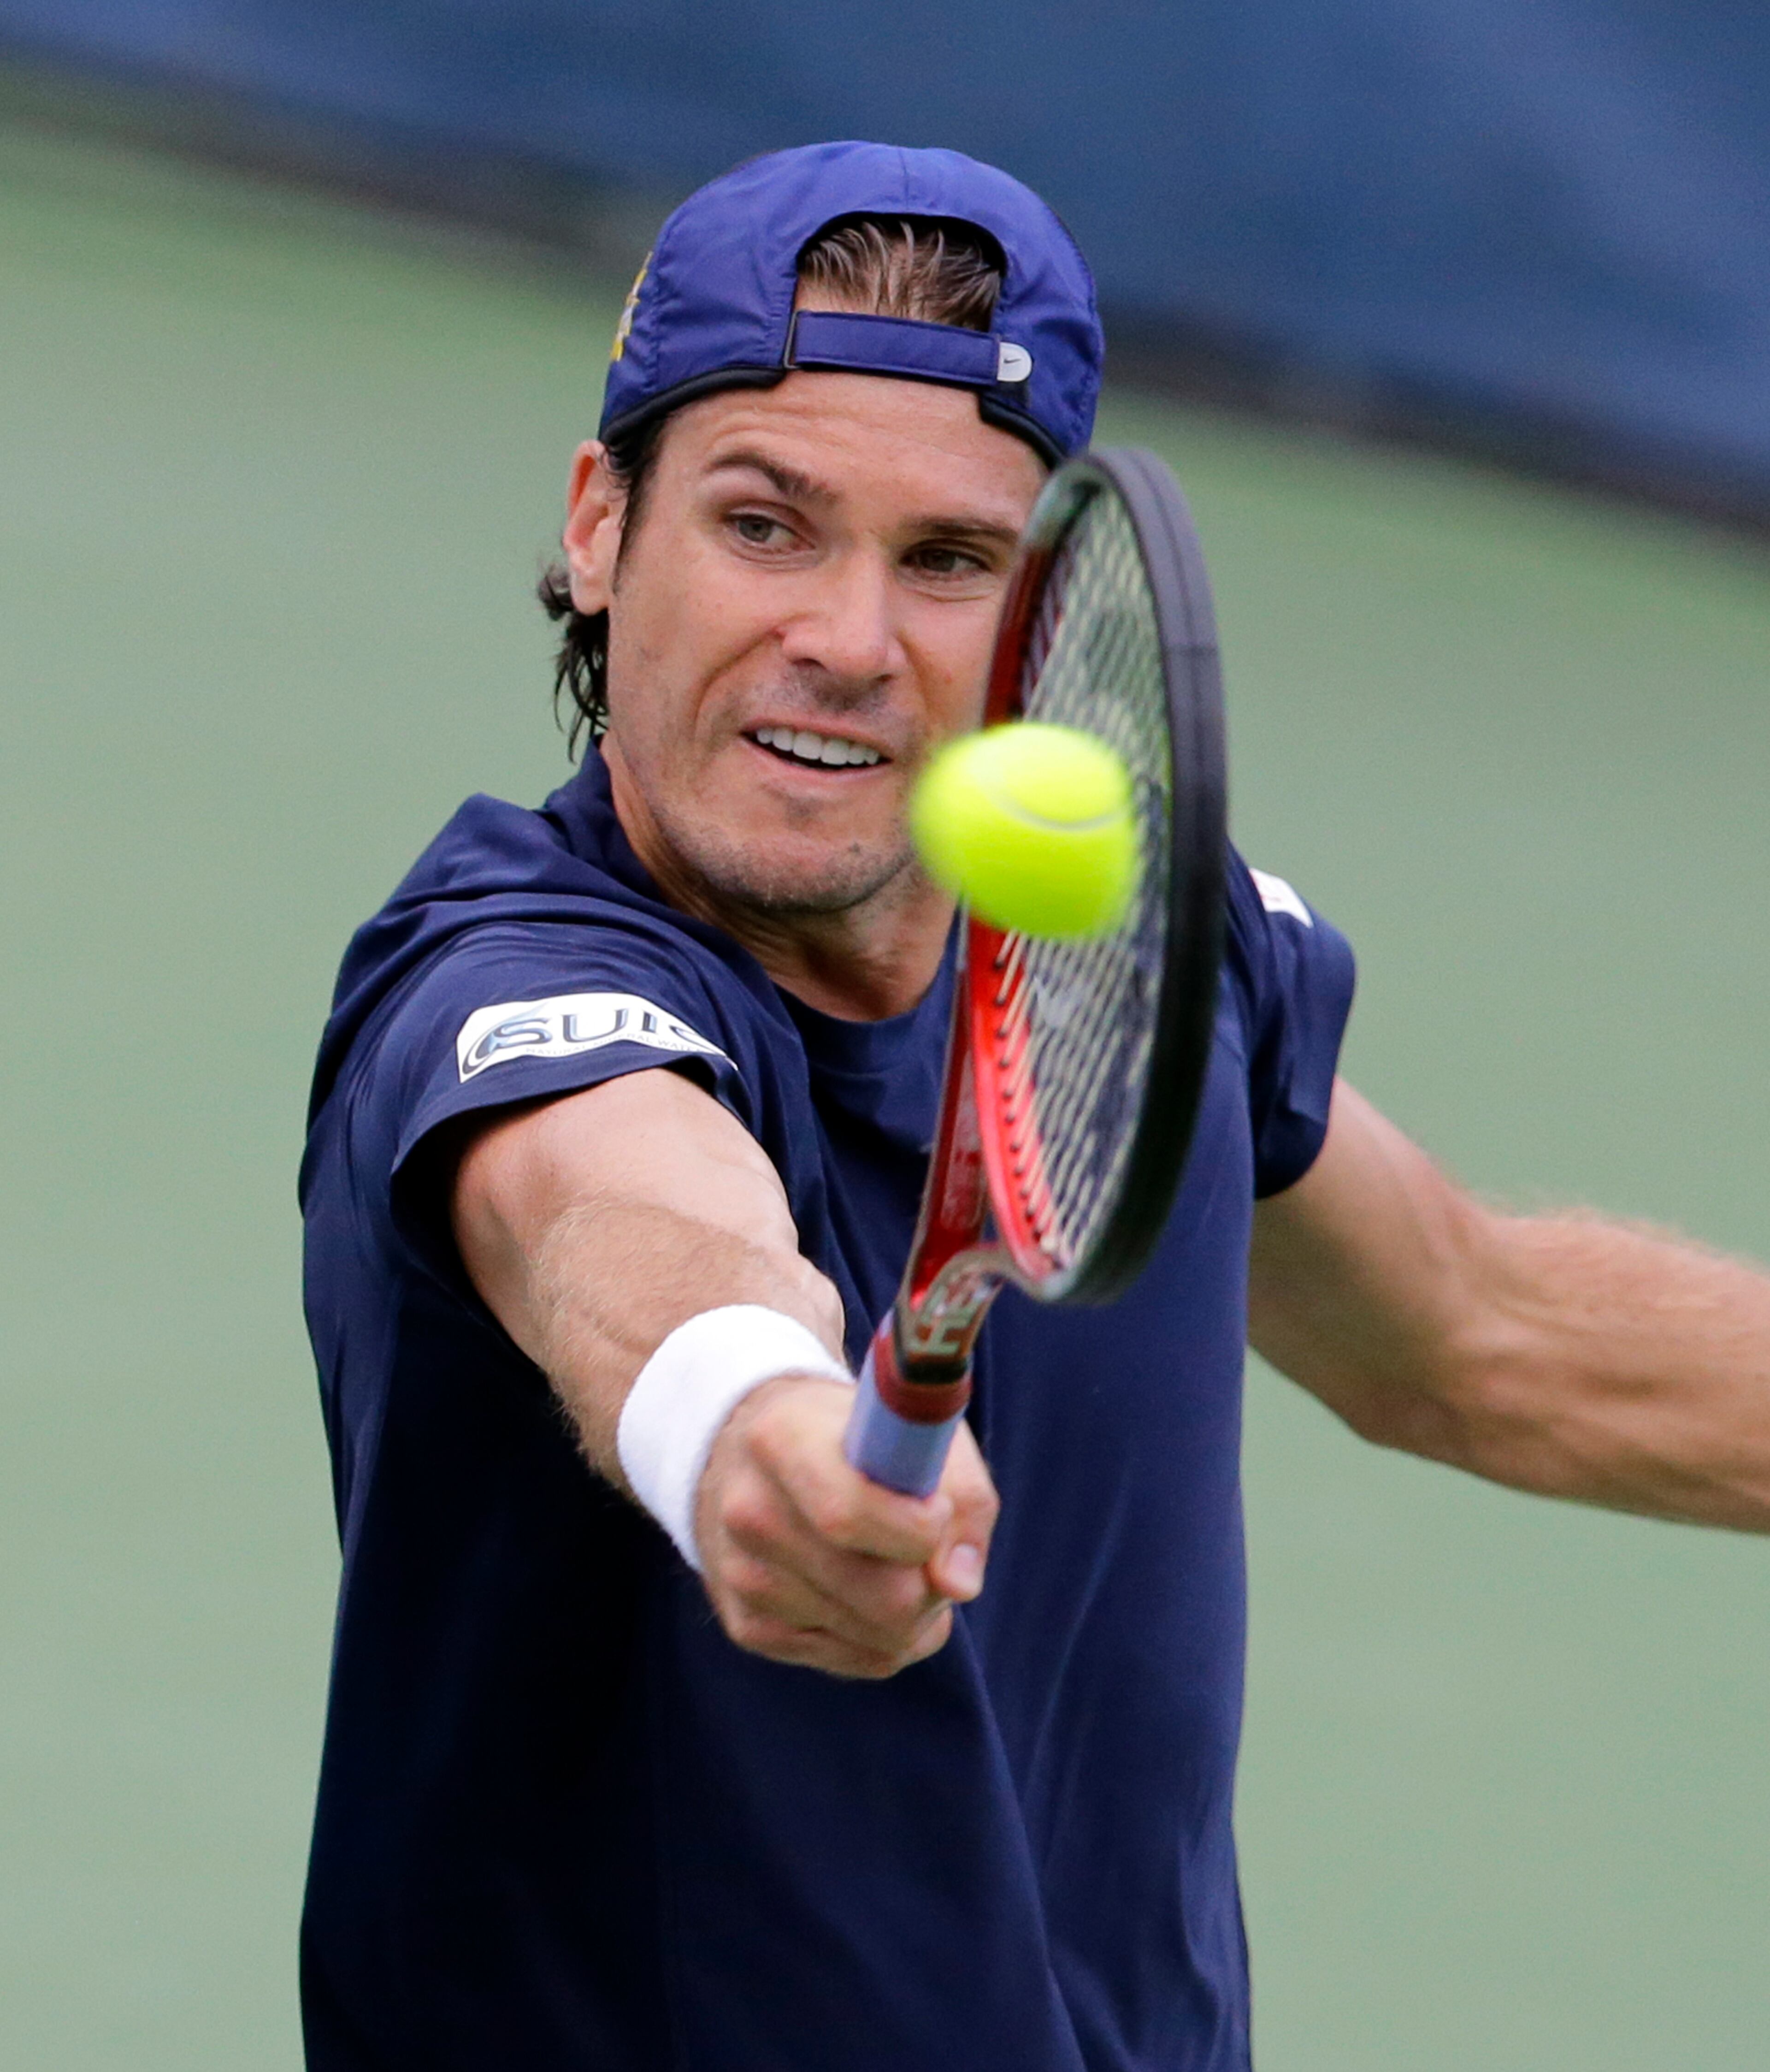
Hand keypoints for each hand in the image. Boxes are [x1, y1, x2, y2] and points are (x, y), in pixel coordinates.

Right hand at [694, 1372, 998, 1677]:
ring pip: (878, 1638)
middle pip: (882, 1596)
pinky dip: (890, 1636)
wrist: (762, 1455)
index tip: (938, 1509)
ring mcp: (742, 1576)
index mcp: (781, 1438)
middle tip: (936, 1550)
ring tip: (903, 1563)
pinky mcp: (750, 1626)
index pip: (848, 1516)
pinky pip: (859, 1660)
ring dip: (917, 1613)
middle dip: (933, 1585)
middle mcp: (749, 1512)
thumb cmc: (861, 1438)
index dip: (921, 1530)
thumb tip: (958, 1584)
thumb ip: (962, 1496)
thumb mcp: (921, 1432)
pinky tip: (876, 1591)